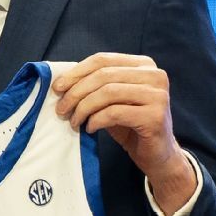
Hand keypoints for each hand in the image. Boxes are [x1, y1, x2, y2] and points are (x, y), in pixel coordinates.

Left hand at [52, 53, 195, 213]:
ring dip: (84, 108)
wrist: (157, 155)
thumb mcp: (112, 100)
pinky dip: (96, 120)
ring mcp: (157, 95)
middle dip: (76, 92)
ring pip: (108, 93)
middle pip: (104, 76)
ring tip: (75, 121)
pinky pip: (114, 113)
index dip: (76, 72)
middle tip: (61, 109)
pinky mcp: (154, 116)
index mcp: (144, 65)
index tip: (57, 87)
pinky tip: (90, 128)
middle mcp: (154, 75)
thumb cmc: (130, 124)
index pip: (103, 60)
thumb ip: (95, 86)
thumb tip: (61, 82)